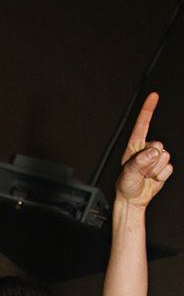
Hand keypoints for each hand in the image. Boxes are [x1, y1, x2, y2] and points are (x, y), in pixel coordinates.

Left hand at [116, 92, 172, 207]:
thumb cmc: (126, 184)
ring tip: (145, 176)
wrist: (133, 199)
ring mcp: (156, 158)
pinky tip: (153, 179)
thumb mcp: (128, 173)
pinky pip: (169, 168)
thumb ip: (139, 162)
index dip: (148, 109)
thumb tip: (153, 152)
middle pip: (158, 145)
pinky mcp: (164, 167)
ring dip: (155, 170)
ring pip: (164, 157)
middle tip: (141, 171)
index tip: (154, 96)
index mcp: (135, 146)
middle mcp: (147, 149)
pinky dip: (161, 176)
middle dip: (150, 161)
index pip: (142, 125)